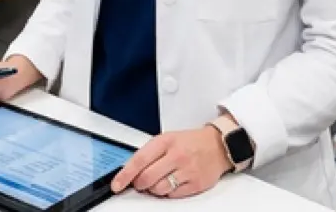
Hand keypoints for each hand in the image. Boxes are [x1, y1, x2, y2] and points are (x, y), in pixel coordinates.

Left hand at [111, 126, 232, 198]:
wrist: (218, 145)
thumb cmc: (190, 142)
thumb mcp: (167, 139)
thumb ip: (150, 153)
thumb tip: (131, 171)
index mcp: (165, 142)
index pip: (139, 160)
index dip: (125, 175)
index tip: (117, 184)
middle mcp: (176, 155)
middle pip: (147, 178)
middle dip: (139, 184)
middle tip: (141, 182)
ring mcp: (187, 170)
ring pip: (159, 189)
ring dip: (154, 189)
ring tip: (159, 180)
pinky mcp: (196, 184)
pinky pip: (173, 195)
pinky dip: (168, 192)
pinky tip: (172, 183)